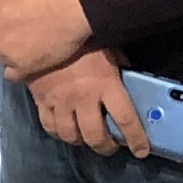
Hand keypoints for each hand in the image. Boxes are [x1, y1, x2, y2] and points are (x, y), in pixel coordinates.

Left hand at [0, 0, 95, 84]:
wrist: (75, 7)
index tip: (8, 16)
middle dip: (3, 34)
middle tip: (24, 27)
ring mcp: (8, 54)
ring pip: (3, 56)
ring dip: (12, 51)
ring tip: (31, 42)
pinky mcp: (24, 68)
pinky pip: (12, 74)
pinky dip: (18, 69)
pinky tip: (29, 60)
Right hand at [28, 49, 152, 158]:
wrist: (43, 31)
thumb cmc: (81, 40)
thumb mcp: (108, 50)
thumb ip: (120, 68)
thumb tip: (132, 79)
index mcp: (105, 85)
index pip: (125, 120)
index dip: (136, 139)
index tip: (141, 150)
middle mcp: (83, 99)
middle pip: (95, 136)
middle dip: (106, 147)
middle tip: (111, 146)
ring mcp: (60, 102)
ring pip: (70, 135)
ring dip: (81, 141)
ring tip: (87, 138)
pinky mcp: (42, 101)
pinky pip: (49, 127)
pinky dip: (58, 132)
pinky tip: (65, 129)